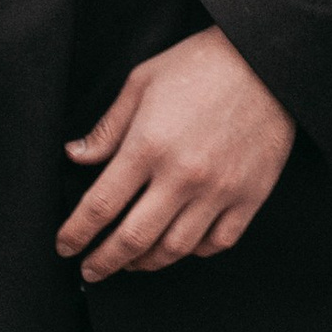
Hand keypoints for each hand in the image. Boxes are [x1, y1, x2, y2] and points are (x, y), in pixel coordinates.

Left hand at [58, 24, 296, 278]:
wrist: (266, 61)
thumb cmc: (202, 64)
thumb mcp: (142, 83)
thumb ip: (108, 127)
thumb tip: (76, 156)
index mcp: (148, 145)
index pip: (99, 206)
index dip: (76, 233)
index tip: (65, 246)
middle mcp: (182, 175)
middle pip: (133, 238)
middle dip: (104, 262)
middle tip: (91, 270)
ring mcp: (218, 190)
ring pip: (174, 249)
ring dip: (146, 262)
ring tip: (132, 262)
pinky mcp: (249, 196)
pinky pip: (217, 242)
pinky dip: (194, 251)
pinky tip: (180, 244)